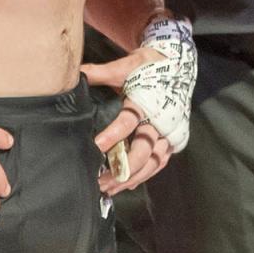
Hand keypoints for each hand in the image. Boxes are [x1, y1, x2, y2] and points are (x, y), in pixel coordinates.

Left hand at [83, 47, 174, 195]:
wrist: (177, 64)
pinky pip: (160, 162)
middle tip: (101, 180)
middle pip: (144, 150)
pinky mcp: (173, 138)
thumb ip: (100, 72)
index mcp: (146, 101)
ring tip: (110, 188)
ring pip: (153, 162)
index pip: (128, 122)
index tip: (96, 147)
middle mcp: (160, 120)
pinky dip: (145, 175)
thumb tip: (76, 72)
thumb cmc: (148, 66)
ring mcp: (169, 131)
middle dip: (122, 168)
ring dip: (132, 177)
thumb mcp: (124, 66)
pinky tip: (128, 184)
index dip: (113, 136)